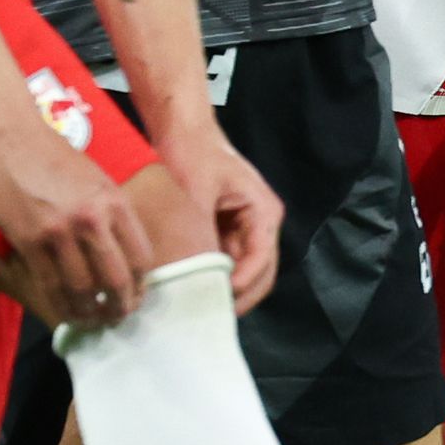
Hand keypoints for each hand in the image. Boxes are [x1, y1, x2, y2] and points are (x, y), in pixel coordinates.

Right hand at [0, 119, 155, 328]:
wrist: (9, 137)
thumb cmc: (53, 156)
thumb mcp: (97, 180)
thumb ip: (111, 214)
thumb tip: (120, 253)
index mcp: (115, 202)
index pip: (141, 257)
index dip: (141, 285)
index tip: (136, 296)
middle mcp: (92, 219)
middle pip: (116, 279)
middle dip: (120, 306)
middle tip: (117, 317)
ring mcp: (60, 232)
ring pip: (83, 289)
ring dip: (90, 312)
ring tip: (91, 320)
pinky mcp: (30, 241)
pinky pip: (50, 285)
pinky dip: (61, 305)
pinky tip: (65, 312)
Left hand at [182, 126, 283, 311]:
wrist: (181, 129)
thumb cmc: (192, 154)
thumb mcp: (195, 195)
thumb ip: (202, 235)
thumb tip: (199, 275)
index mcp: (263, 212)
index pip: (262, 259)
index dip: (243, 283)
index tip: (220, 299)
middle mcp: (261, 223)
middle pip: (261, 273)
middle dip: (240, 296)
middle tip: (212, 316)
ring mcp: (246, 228)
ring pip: (244, 270)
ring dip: (227, 288)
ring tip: (201, 306)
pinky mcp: (229, 229)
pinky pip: (227, 260)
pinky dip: (215, 275)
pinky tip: (195, 287)